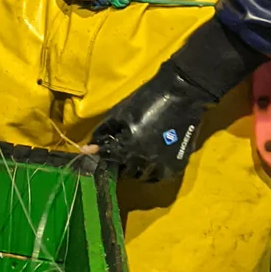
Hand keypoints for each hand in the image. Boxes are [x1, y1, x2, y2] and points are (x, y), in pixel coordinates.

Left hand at [89, 63, 217, 181]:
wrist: (181, 95)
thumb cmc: (146, 100)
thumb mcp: (119, 114)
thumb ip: (104, 133)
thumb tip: (89, 147)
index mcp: (129, 148)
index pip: (108, 160)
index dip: (101, 157)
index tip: (96, 155)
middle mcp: (145, 161)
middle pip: (125, 172)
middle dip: (118, 164)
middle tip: (117, 155)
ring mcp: (163, 164)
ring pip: (143, 177)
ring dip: (135, 170)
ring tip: (133, 158)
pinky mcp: (177, 163)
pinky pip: (161, 176)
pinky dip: (152, 172)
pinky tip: (149, 162)